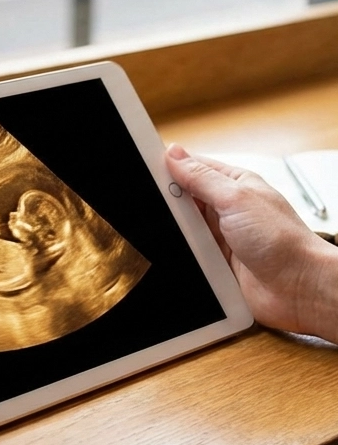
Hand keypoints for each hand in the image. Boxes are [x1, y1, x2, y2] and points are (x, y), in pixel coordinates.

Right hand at [166, 144, 337, 342]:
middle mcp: (225, 208)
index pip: (193, 167)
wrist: (299, 290)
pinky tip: (175, 250)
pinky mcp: (214, 262)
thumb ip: (201, 177)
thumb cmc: (282, 241)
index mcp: (234, 184)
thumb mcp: (236, 198)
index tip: (146, 168)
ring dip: (176, 229)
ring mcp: (219, 236)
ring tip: (170, 230)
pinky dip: (180, 251)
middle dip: (169, 201)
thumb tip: (173, 154)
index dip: (169, 167)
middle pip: (183, 198)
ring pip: (182, 226)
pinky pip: (186, 252)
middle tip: (154, 203)